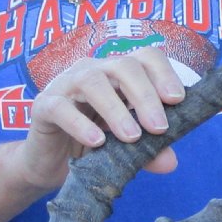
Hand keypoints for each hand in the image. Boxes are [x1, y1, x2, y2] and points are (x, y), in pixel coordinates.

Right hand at [15, 47, 185, 190]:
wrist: (50, 165)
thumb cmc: (93, 146)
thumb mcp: (126, 150)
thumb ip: (148, 152)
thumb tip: (171, 162)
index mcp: (118, 74)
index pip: (145, 57)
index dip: (164, 73)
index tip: (178, 101)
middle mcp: (93, 71)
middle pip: (123, 66)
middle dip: (145, 95)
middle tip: (159, 128)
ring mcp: (66, 84)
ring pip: (91, 81)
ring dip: (115, 109)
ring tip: (132, 137)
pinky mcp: (43, 105)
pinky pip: (60, 107)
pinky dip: (80, 123)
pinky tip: (97, 142)